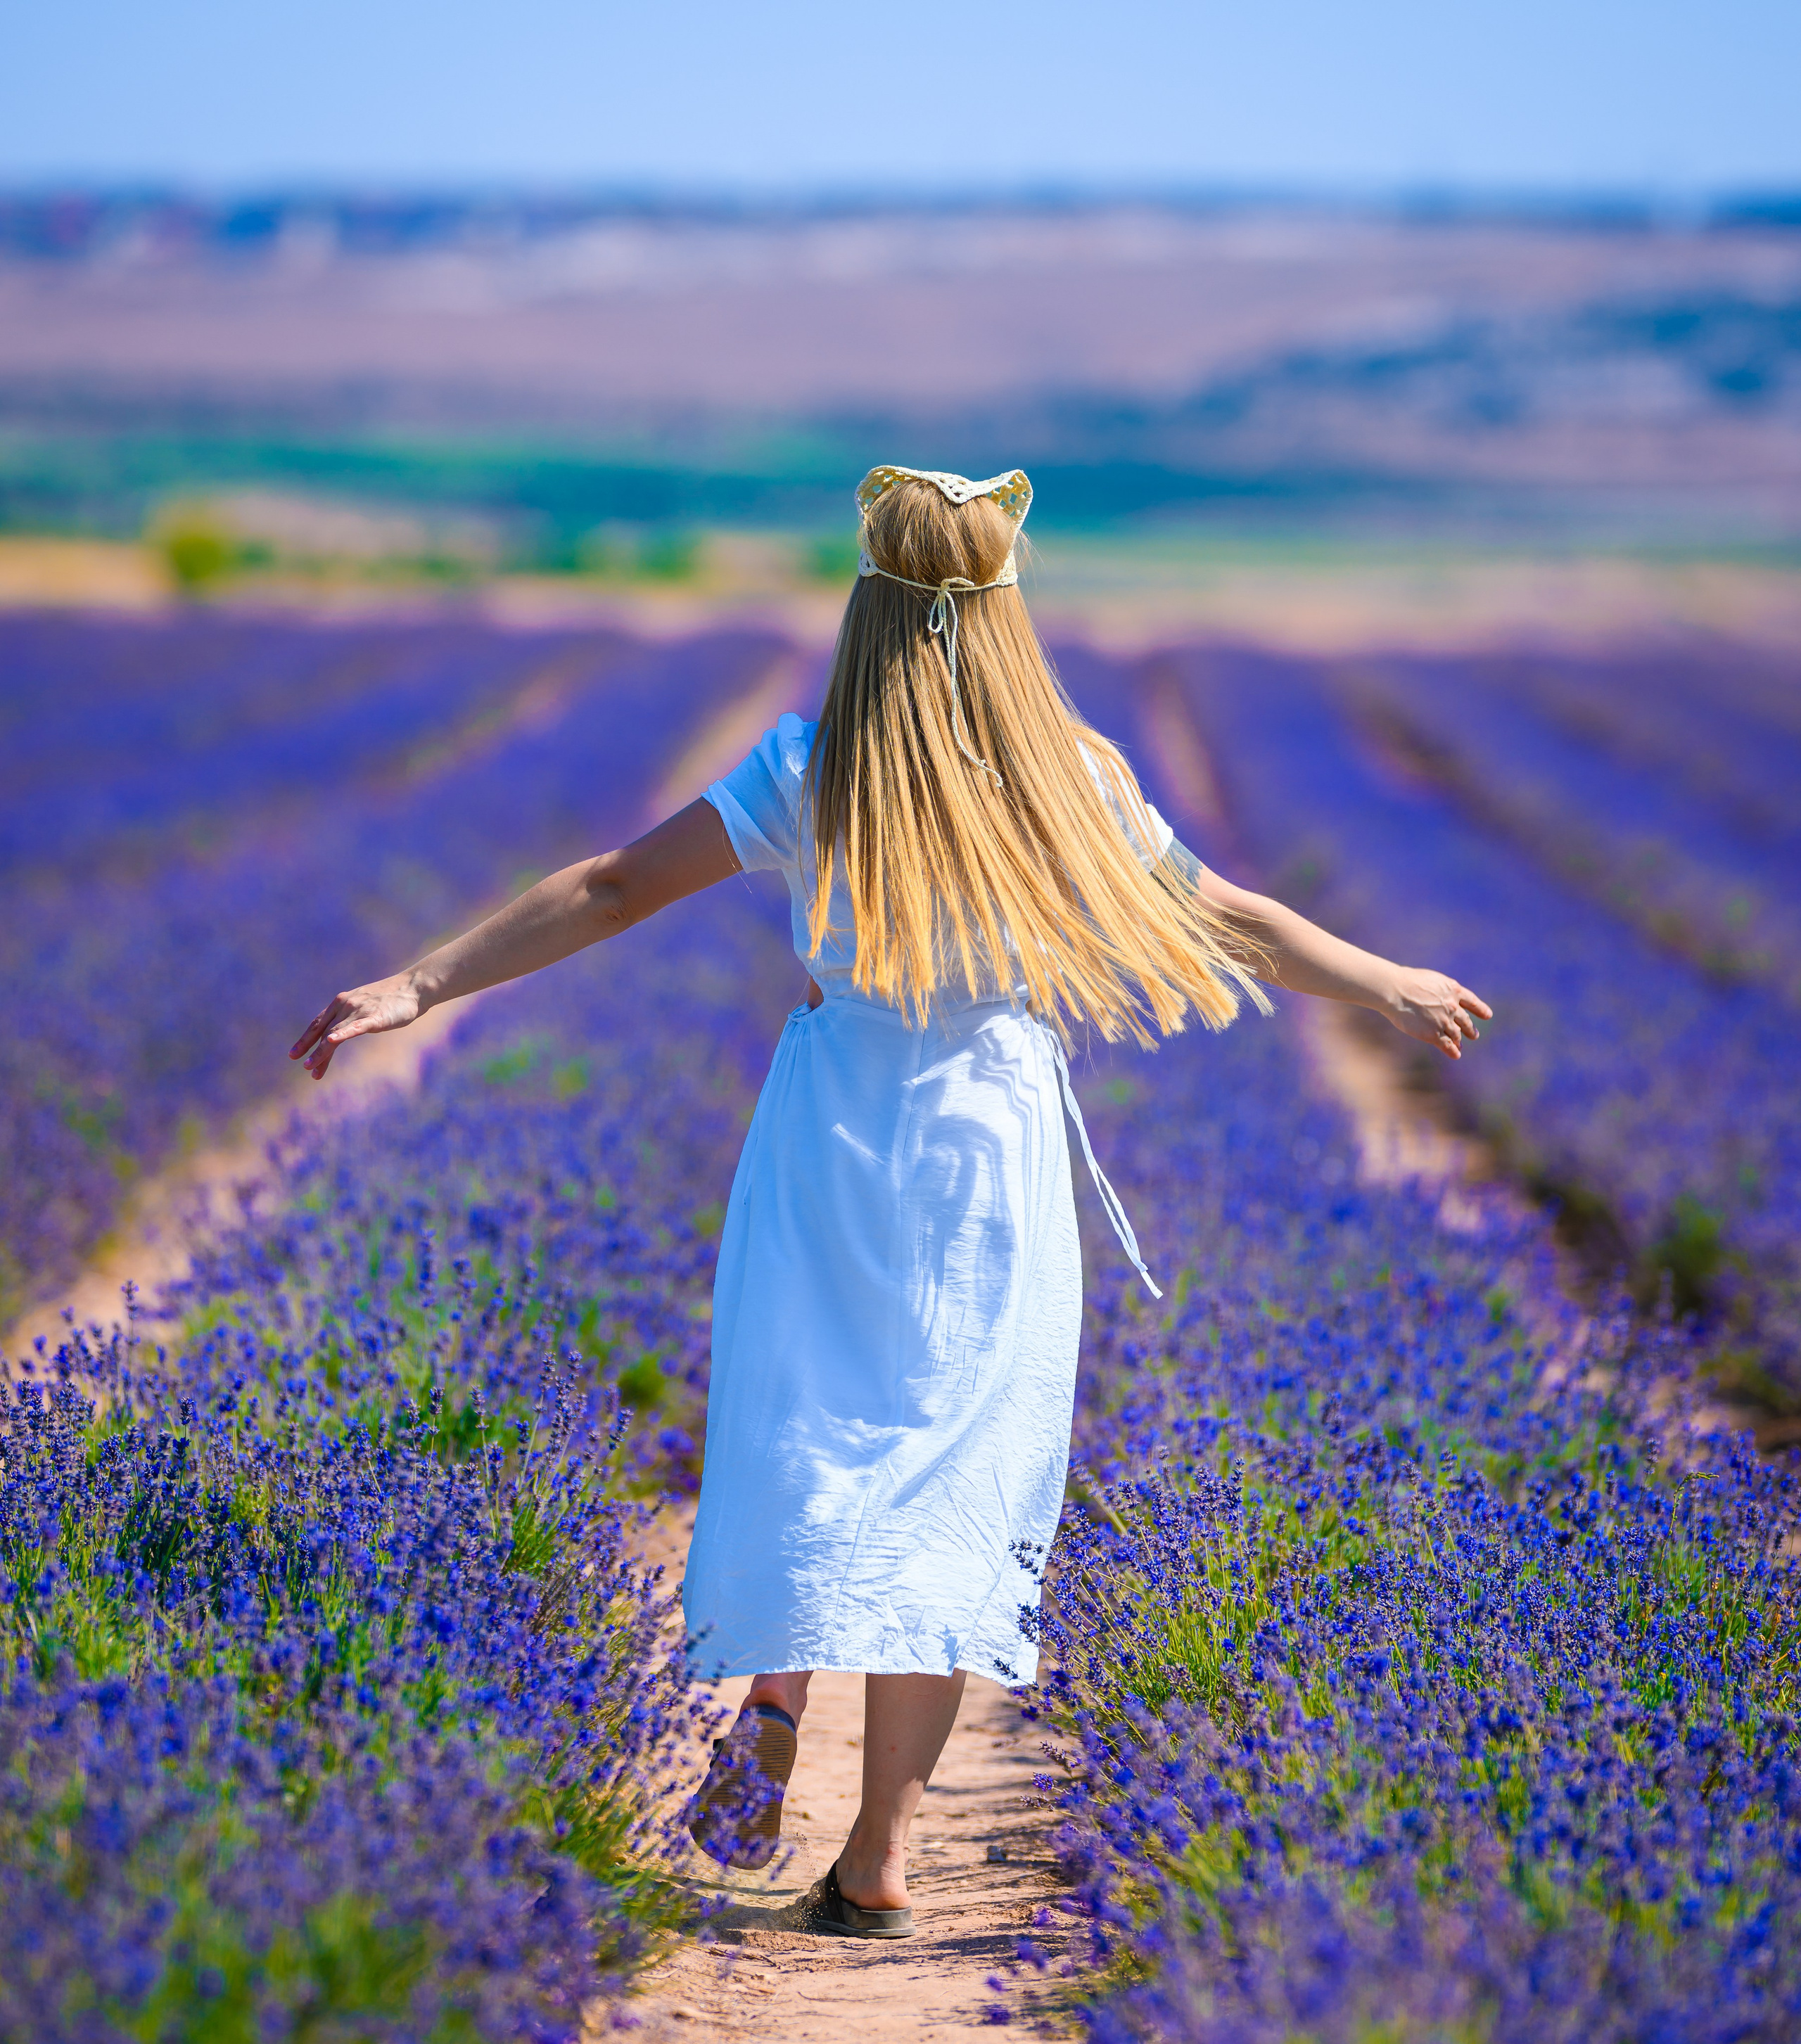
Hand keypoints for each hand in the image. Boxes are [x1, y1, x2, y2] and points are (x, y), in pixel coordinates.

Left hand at [289, 974, 421, 1080]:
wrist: (414, 987)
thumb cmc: (393, 998)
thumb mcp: (366, 1004)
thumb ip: (353, 1015)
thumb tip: (345, 1028)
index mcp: (342, 1002)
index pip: (319, 1023)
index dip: (306, 1038)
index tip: (296, 1053)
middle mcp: (346, 1005)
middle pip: (322, 1029)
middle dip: (307, 1046)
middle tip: (296, 1060)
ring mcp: (359, 1011)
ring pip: (334, 1033)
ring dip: (320, 1051)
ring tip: (309, 1066)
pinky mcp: (375, 1017)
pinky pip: (355, 1028)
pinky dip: (342, 1035)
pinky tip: (332, 1041)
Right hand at [1382, 968, 1491, 1059]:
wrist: (1395, 990)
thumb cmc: (1406, 981)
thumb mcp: (1431, 980)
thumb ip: (1440, 991)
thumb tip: (1439, 997)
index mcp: (1453, 990)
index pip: (1472, 1002)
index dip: (1481, 1009)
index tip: (1487, 1015)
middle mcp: (1453, 1007)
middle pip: (1466, 1021)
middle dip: (1471, 1029)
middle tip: (1474, 1035)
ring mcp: (1444, 1022)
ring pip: (1457, 1034)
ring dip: (1460, 1041)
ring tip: (1460, 1045)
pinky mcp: (1433, 1034)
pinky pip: (1447, 1045)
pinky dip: (1452, 1051)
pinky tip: (1455, 1055)